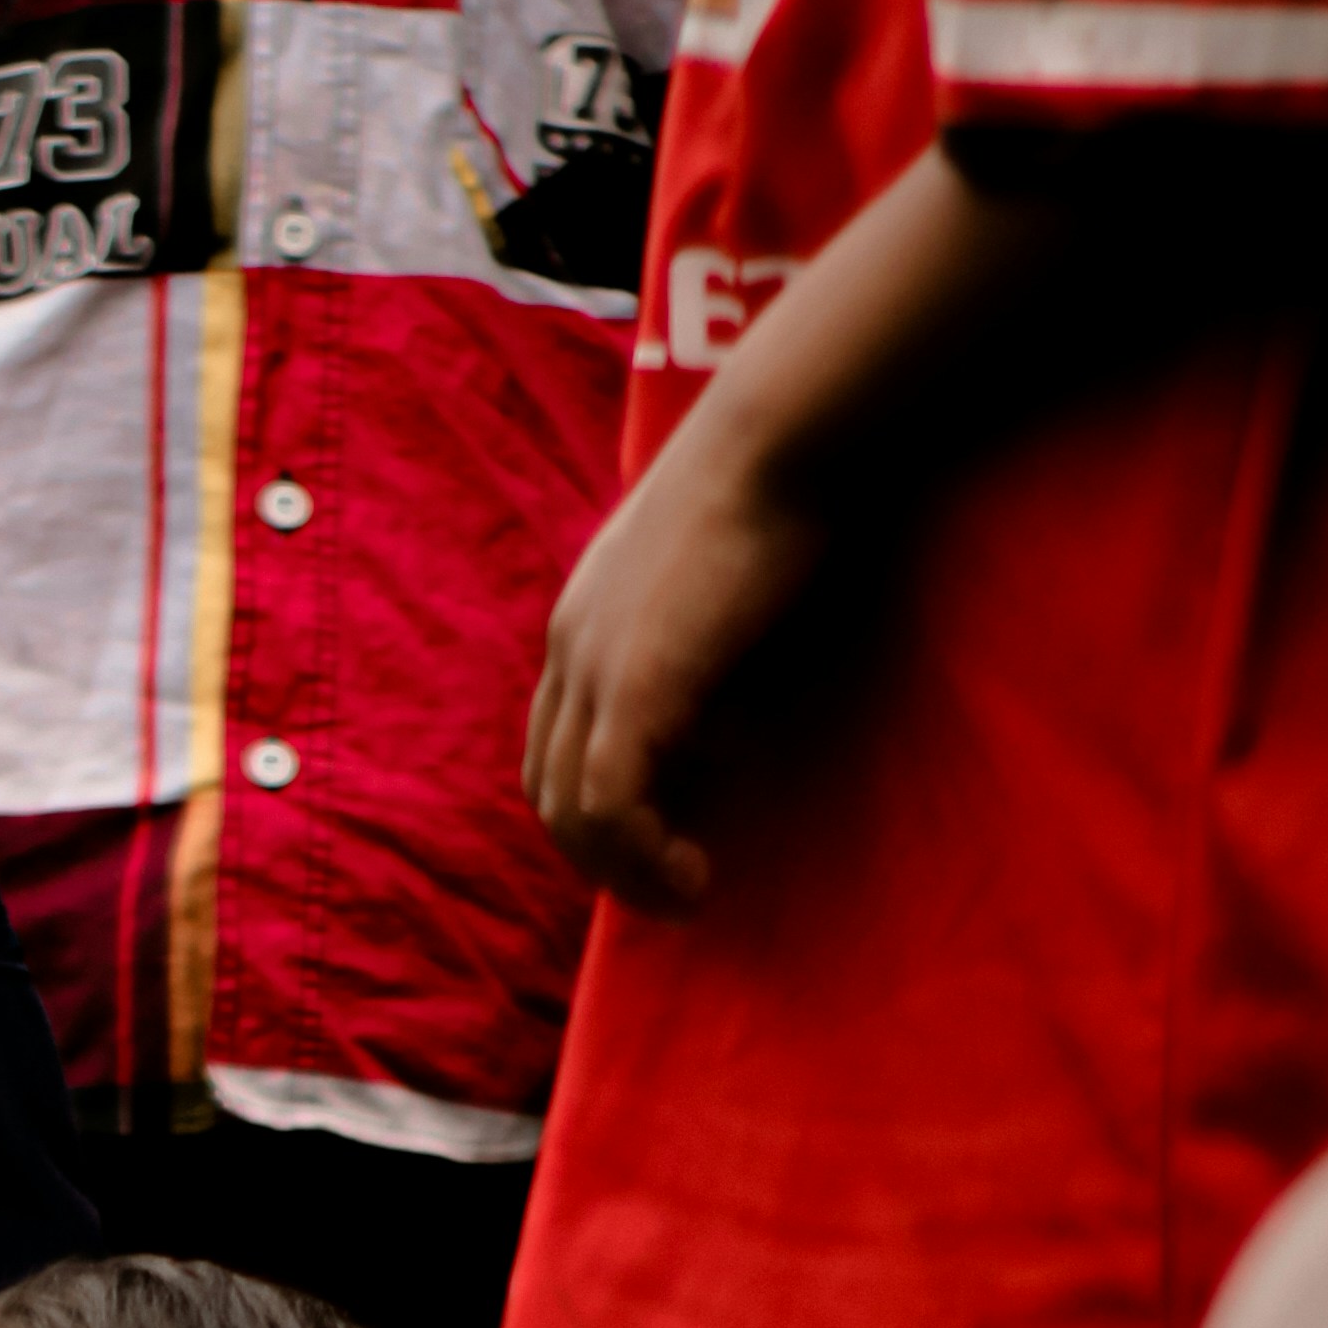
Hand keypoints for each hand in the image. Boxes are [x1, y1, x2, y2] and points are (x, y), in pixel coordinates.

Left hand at [523, 389, 825, 911]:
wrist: (779, 434)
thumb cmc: (776, 489)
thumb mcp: (717, 584)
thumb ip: (701, 655)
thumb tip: (722, 734)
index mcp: (581, 620)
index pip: (553, 745)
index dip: (596, 810)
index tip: (660, 838)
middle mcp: (569, 647)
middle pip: (548, 790)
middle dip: (604, 857)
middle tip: (671, 884)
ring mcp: (592, 667)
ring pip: (570, 812)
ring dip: (625, 872)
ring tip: (687, 893)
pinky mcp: (633, 687)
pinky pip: (610, 806)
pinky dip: (644, 857)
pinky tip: (695, 873)